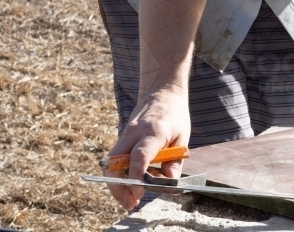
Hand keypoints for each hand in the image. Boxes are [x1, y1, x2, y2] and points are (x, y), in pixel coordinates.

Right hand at [103, 87, 190, 209]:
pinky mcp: (122, 137)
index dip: (137, 177)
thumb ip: (175, 161)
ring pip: (111, 163)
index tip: (139, 193)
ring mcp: (125, 134)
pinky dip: (118, 174)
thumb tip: (168, 182)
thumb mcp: (183, 137)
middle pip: (116, 163)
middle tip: (130, 203)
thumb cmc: (175, 115)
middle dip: (119, 187)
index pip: (139, 156)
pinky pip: (115, 159)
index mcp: (153, 131)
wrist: (161, 91)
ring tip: (130, 199)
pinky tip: (130, 185)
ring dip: (116, 184)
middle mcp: (134, 132)